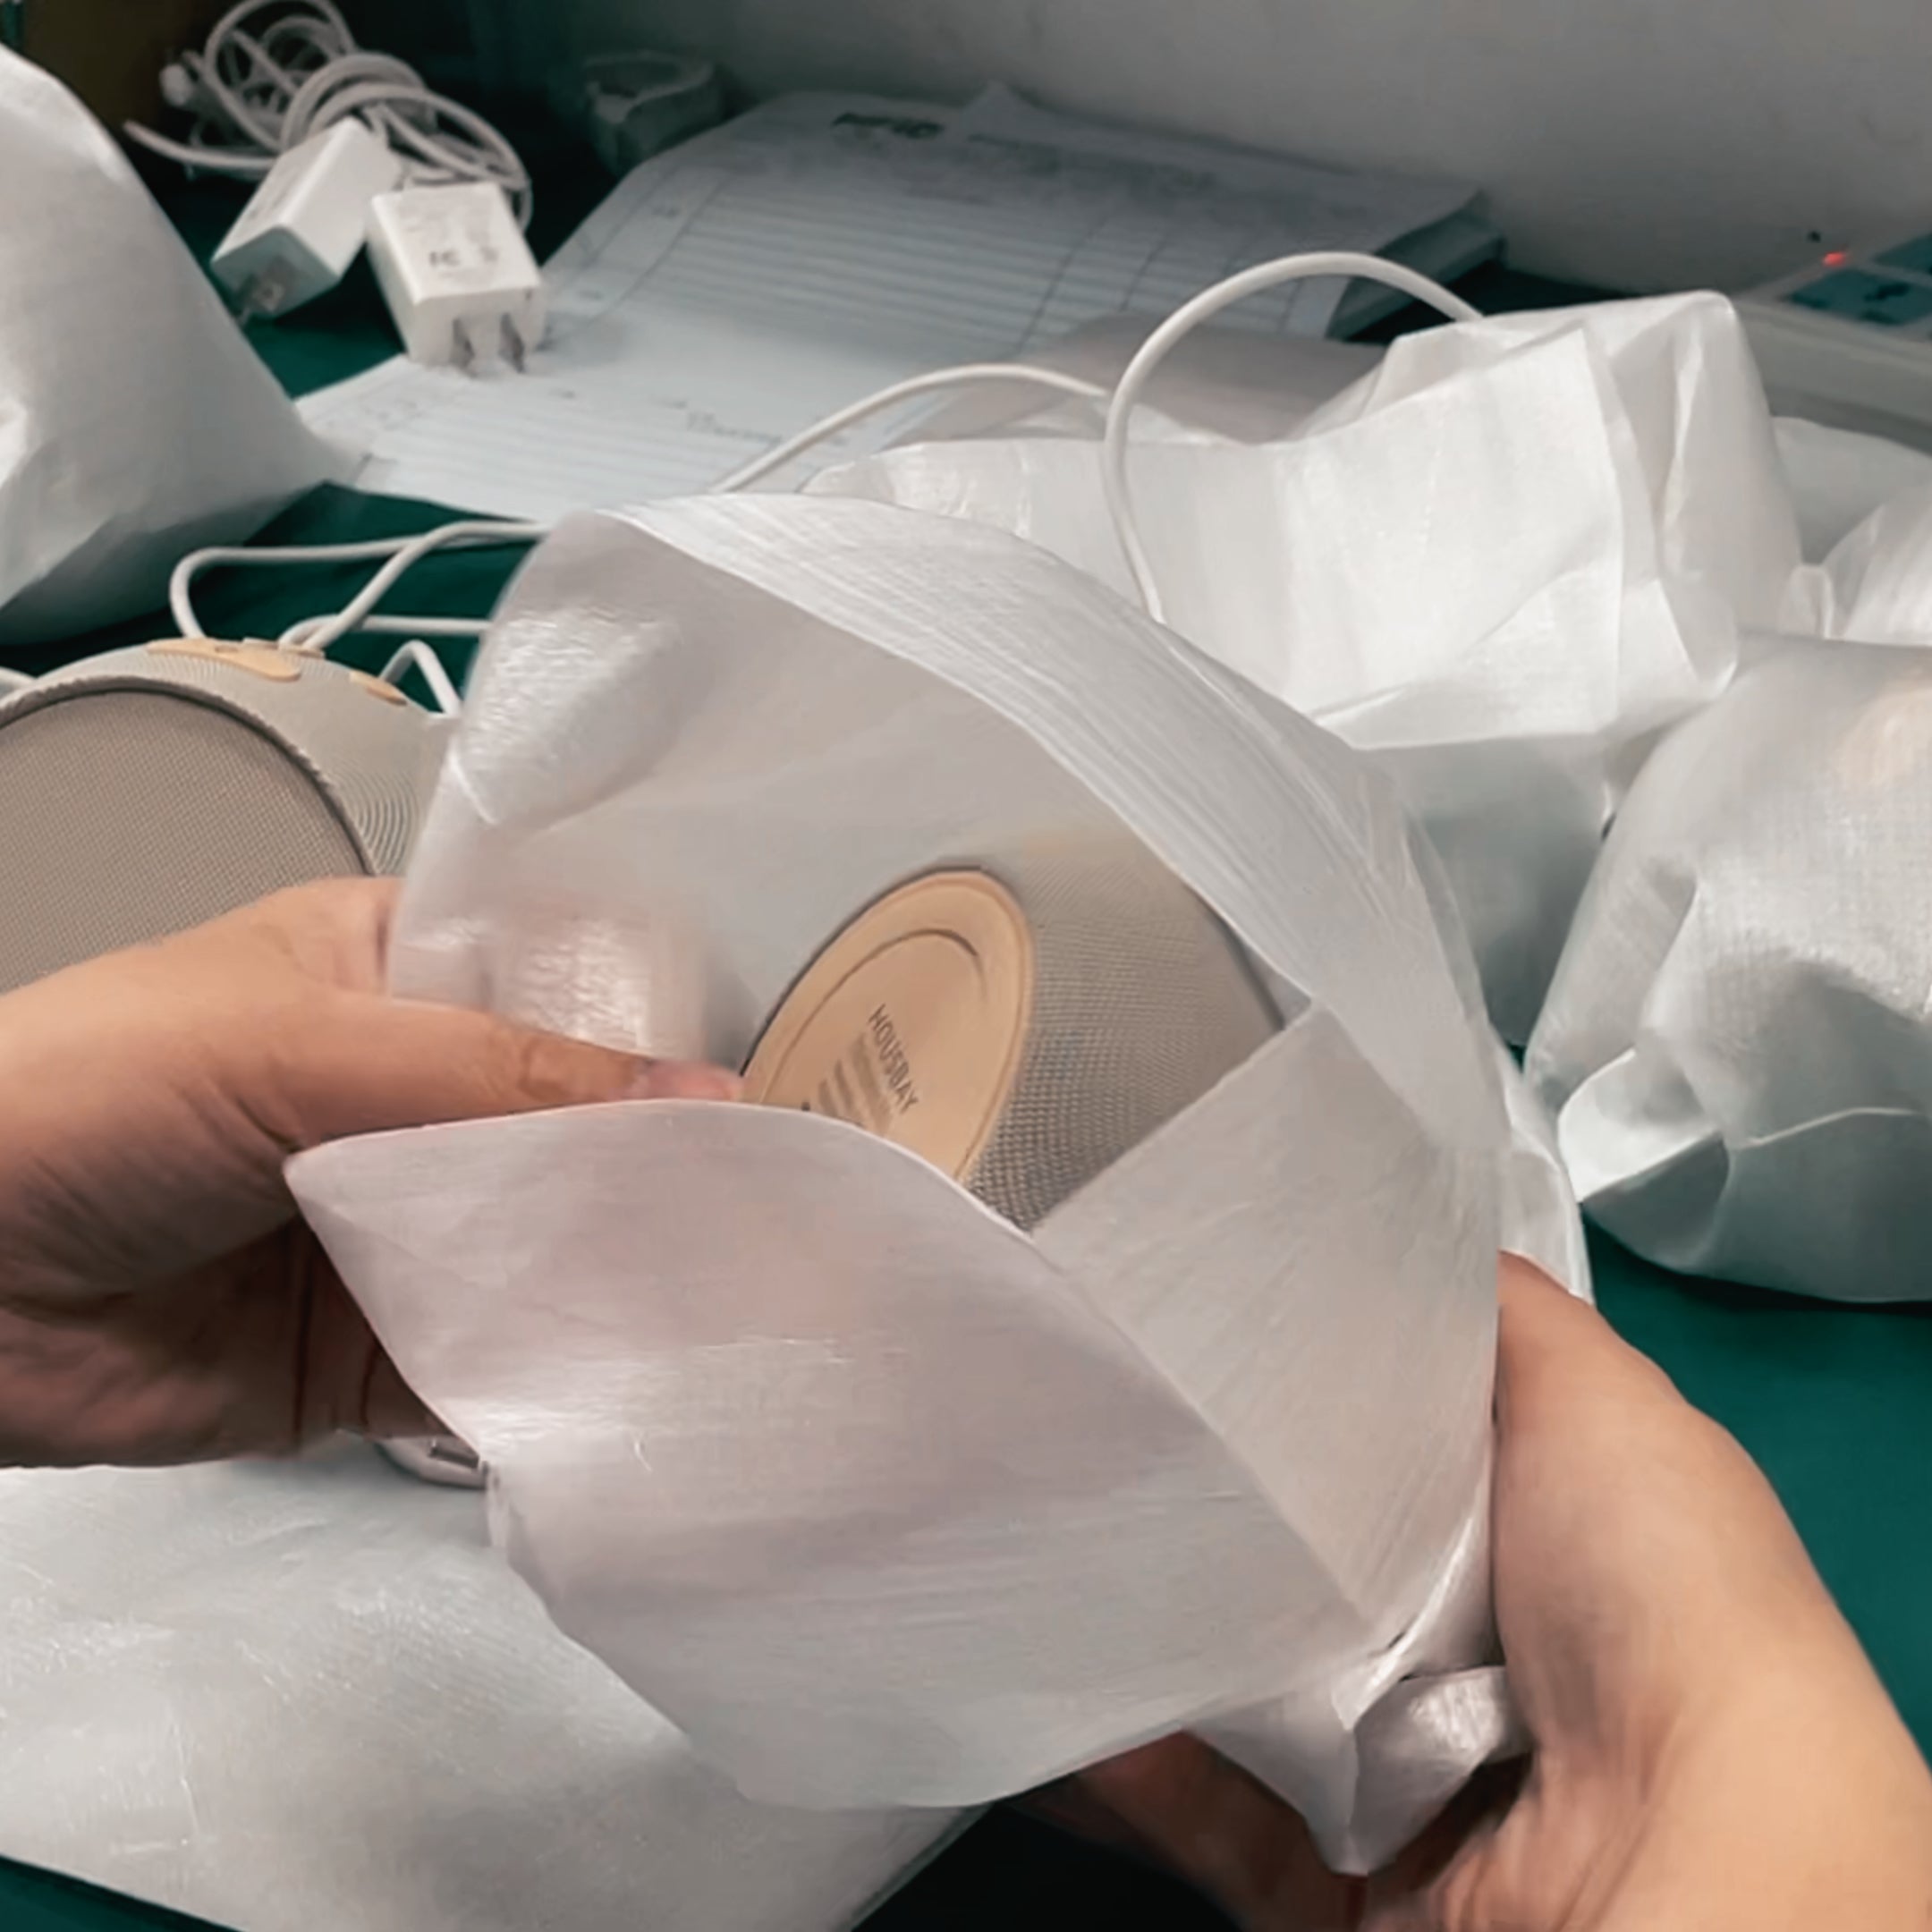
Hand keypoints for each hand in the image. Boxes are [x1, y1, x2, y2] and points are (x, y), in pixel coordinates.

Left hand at [0, 880, 733, 1467]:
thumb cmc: (87, 1097)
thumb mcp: (303, 1043)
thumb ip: (506, 1078)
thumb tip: (707, 1100)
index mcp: (392, 974)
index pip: (563, 988)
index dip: (666, 1025)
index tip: (792, 1065)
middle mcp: (407, 1099)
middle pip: (574, 1132)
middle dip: (672, 1168)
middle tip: (809, 1203)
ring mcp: (392, 1232)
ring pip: (549, 1255)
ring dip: (634, 1278)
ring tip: (774, 1293)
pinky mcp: (371, 1356)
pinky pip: (494, 1365)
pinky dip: (563, 1378)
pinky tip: (663, 1381)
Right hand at [1038, 1258, 1931, 1929]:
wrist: (1671, 1836)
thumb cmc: (1646, 1583)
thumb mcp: (1595, 1393)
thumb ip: (1498, 1310)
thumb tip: (1398, 1227)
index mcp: (1540, 1537)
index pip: (1395, 1450)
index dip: (1301, 1389)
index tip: (1190, 1320)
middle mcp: (1478, 1660)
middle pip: (1315, 1568)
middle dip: (1217, 1510)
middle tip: (1097, 1429)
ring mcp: (1408, 1780)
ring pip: (1250, 1696)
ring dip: (1158, 1639)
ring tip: (1050, 1556)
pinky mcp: (1343, 1885)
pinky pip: (1217, 1822)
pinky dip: (1143, 1768)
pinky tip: (1074, 1707)